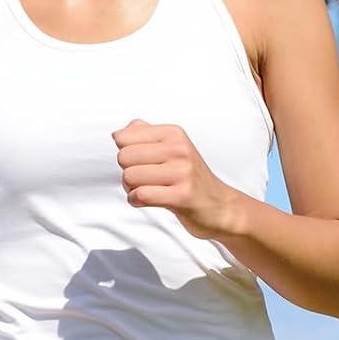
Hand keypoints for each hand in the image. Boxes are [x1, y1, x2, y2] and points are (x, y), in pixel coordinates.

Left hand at [113, 119, 242, 239]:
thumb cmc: (188, 177)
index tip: (141, 163)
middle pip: (123, 157)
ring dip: (131, 188)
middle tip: (144, 180)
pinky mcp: (182, 195)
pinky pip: (141, 194)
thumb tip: (117, 133)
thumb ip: (143, 134)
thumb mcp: (170, 148)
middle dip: (127, 172)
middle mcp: (179, 149)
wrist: (221, 206)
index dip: (125, 154)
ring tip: (148, 190)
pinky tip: (146, 201)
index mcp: (173, 134)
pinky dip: (136, 200)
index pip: (123, 138)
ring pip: (129, 176)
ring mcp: (182, 172)